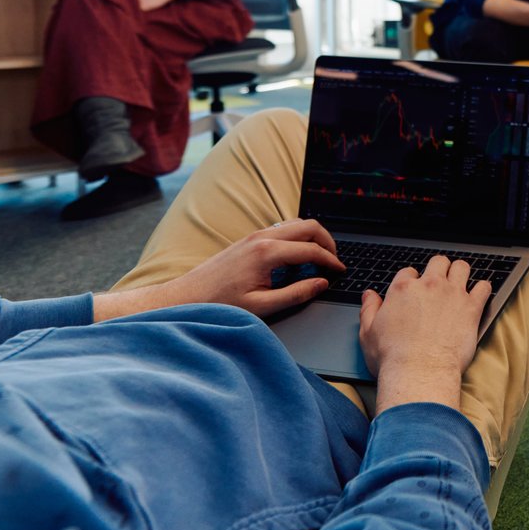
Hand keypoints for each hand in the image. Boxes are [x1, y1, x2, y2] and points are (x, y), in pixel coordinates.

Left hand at [94, 219, 343, 320]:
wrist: (187, 296)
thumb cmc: (220, 304)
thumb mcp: (262, 306)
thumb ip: (296, 294)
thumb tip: (321, 284)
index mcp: (268, 253)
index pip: (312, 250)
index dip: (331, 261)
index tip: (341, 271)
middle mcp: (263, 237)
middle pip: (309, 226)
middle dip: (328, 242)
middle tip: (335, 261)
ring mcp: (255, 234)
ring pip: (297, 223)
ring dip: (313, 237)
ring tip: (320, 258)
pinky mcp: (249, 238)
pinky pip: (283, 227)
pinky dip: (298, 236)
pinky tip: (298, 255)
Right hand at [359, 256, 492, 412]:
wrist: (419, 372)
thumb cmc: (393, 357)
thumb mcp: (368, 333)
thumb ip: (369, 309)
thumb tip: (369, 295)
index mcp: (403, 289)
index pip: (409, 272)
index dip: (412, 280)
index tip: (415, 291)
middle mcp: (429, 286)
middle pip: (438, 262)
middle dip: (439, 269)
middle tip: (440, 283)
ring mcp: (452, 294)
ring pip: (462, 267)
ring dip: (461, 273)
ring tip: (460, 284)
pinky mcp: (471, 307)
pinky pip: (484, 287)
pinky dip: (483, 289)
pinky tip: (479, 296)